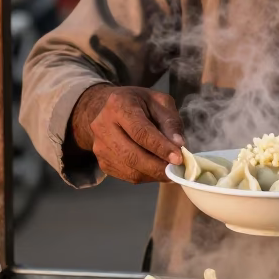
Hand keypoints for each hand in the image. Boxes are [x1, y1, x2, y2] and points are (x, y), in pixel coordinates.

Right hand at [69, 85, 183, 183]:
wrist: (107, 109)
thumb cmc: (138, 103)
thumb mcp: (159, 102)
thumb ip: (170, 122)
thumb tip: (178, 145)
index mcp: (118, 105)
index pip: (140, 132)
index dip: (160, 147)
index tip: (178, 158)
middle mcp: (103, 126)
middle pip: (132, 155)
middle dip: (158, 166)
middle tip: (177, 170)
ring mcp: (100, 147)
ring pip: (130, 169)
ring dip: (153, 174)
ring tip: (170, 170)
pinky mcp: (102, 162)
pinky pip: (127, 176)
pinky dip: (146, 176)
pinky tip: (156, 169)